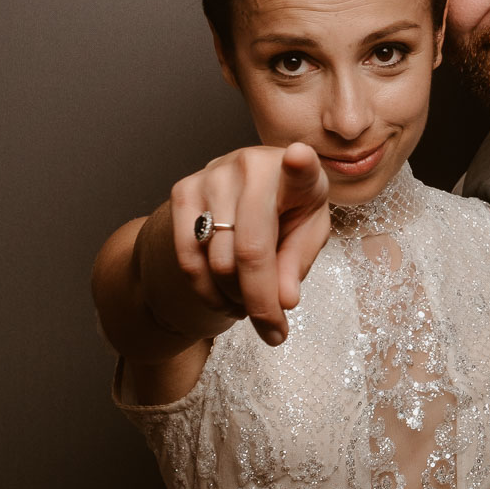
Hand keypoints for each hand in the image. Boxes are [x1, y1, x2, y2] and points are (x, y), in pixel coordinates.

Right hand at [165, 142, 330, 345]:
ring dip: (236, 299)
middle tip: (273, 331)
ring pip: (218, 261)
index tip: (300, 157)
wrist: (247, 192)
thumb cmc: (290, 213)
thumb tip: (283, 301)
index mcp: (297, 173)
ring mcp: (212, 175)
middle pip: (251, 250)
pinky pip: (189, 259)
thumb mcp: (306, 236)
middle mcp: (251, 165)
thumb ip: (296, 265)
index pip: (300, 168)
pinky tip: (226, 300)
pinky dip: (207, 292)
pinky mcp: (183, 190)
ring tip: (251, 304)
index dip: (300, 165)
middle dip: (261, 303)